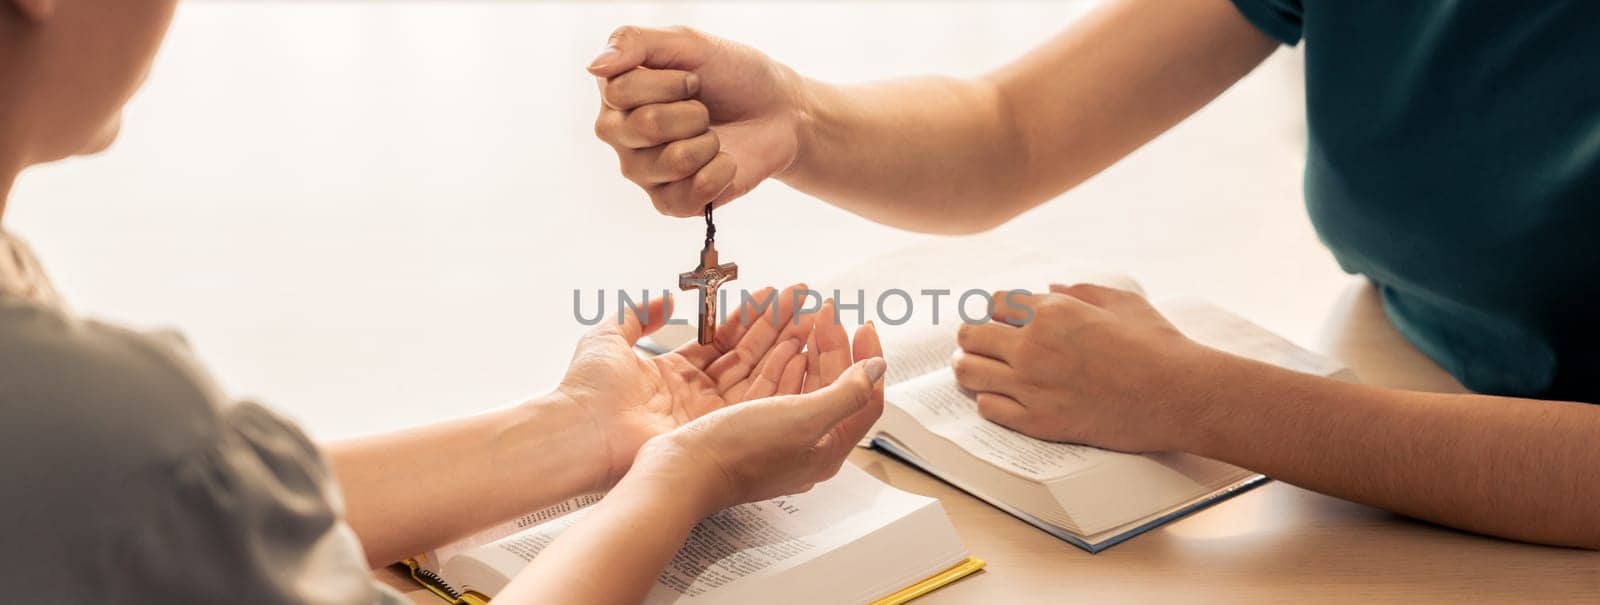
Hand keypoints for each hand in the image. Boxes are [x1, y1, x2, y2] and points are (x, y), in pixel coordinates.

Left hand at [552, 284, 819, 488]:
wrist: (581, 431)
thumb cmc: (587, 389)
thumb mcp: (608, 336)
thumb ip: (638, 314)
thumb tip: (663, 298)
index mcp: (671, 373)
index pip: (720, 342)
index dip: (748, 320)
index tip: (772, 298)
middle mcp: (694, 394)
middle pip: (745, 356)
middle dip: (776, 328)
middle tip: (805, 303)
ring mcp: (707, 414)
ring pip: (757, 376)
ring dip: (786, 347)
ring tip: (813, 319)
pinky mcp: (715, 430)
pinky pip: (754, 399)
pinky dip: (780, 376)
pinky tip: (801, 350)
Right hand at [588, 26, 804, 216]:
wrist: (778, 111)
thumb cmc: (731, 74)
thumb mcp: (687, 43)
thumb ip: (634, 42)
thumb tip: (594, 66)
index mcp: (615, 95)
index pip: (621, 91)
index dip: (671, 84)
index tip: (694, 79)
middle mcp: (621, 136)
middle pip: (646, 126)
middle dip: (693, 112)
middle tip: (704, 109)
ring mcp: (643, 173)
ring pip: (674, 161)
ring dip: (709, 143)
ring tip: (713, 136)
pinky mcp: (671, 203)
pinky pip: (692, 194)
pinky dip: (721, 172)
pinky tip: (723, 162)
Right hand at [632, 304, 884, 513]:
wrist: (682, 472)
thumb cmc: (739, 452)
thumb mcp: (804, 419)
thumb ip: (847, 393)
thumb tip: (878, 369)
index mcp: (827, 450)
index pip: (865, 399)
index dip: (867, 359)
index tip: (861, 325)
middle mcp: (806, 446)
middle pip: (833, 388)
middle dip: (833, 346)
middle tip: (826, 313)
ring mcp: (777, 438)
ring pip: (803, 385)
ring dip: (809, 349)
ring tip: (807, 319)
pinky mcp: (751, 429)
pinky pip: (777, 390)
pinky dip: (782, 364)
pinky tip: (782, 347)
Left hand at [952, 283, 1220, 452]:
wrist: (1179, 395)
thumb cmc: (1158, 345)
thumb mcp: (1122, 301)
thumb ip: (1081, 290)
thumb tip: (1050, 287)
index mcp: (1053, 311)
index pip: (995, 303)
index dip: (997, 310)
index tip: (1000, 319)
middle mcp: (1034, 346)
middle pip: (971, 335)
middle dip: (972, 336)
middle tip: (977, 342)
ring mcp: (1033, 386)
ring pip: (969, 372)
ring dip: (969, 367)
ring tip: (974, 368)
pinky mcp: (1039, 422)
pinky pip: (988, 408)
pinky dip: (989, 400)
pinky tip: (1000, 397)